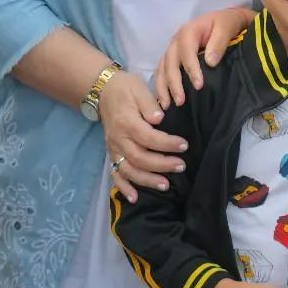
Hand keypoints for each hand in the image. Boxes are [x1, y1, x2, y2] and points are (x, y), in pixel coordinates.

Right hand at [100, 70, 187, 202]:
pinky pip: (114, 173)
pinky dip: (123, 187)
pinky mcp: (111, 153)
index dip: (167, 144)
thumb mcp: (139, 88)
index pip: (148, 137)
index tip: (184, 145)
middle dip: (162, 165)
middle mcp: (118, 138)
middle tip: (181, 166)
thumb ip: (149, 104)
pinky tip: (134, 198)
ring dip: (147, 180)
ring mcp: (113, 148)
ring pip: (128, 169)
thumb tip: (159, 118)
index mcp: (126, 122)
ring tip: (165, 185)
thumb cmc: (126, 88)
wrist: (103, 91)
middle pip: (140, 157)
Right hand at [154, 6, 254, 107]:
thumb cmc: (226, 24)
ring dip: (163, 87)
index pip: (186, 51)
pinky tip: (164, 101)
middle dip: (174, 83)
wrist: (223, 20)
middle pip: (169, 62)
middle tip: (181, 101)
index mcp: (188, 31)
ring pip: (161, 69)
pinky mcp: (171, 58)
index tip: (199, 86)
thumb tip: (210, 62)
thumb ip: (219, 42)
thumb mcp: (226, 27)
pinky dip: (160, 86)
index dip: (191, 69)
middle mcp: (176, 41)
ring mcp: (171, 50)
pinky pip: (161, 72)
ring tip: (169, 106)